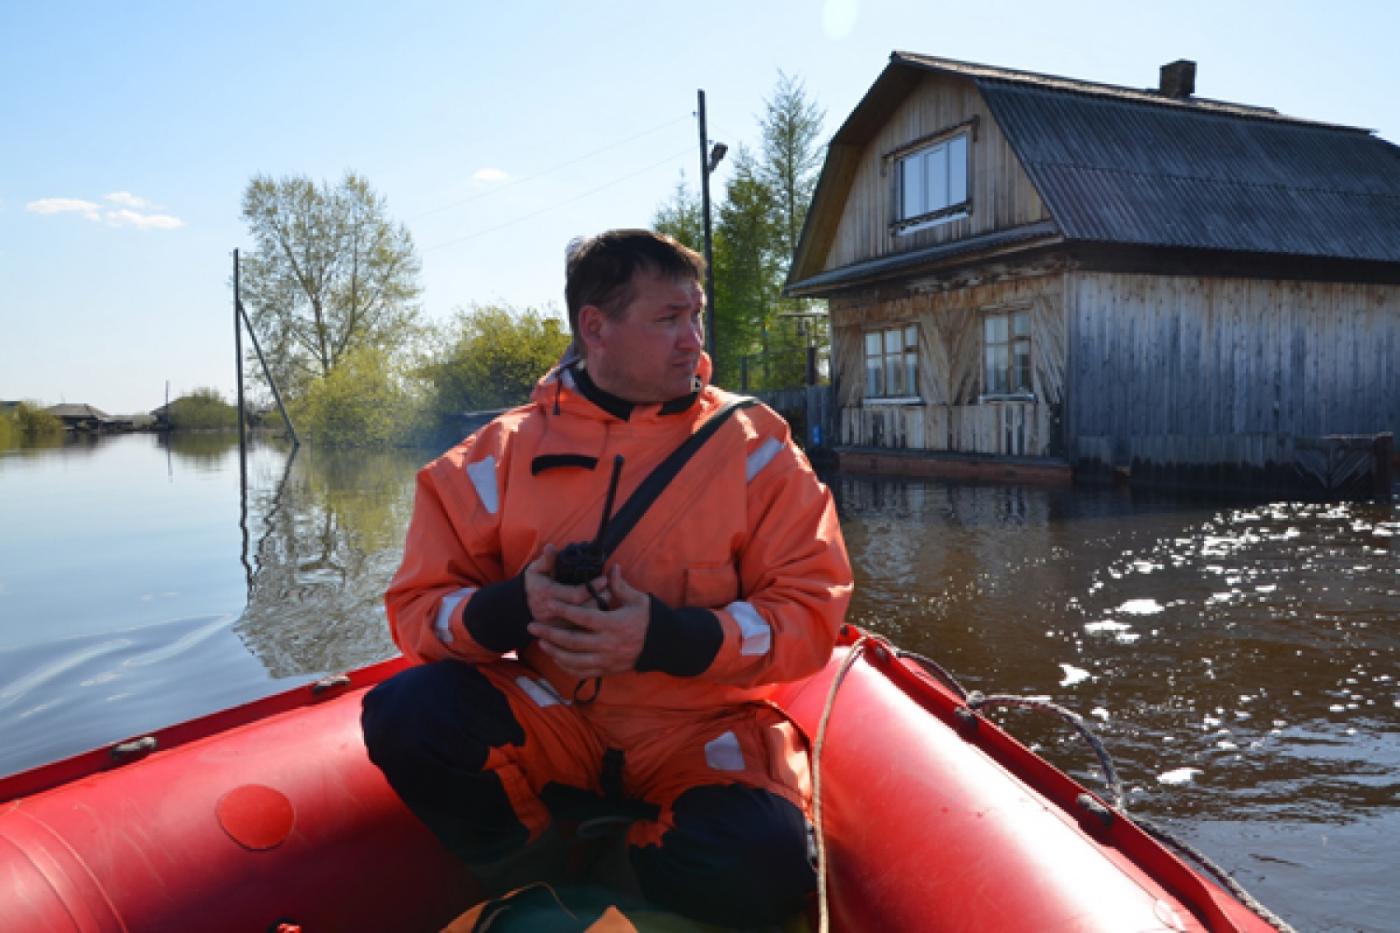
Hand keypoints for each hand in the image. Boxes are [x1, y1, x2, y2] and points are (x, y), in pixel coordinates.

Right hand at [523, 544, 607, 623]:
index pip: (576, 595)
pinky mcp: (564, 632)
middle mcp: (554, 612)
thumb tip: (550, 547)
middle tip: (610, 588)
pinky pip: (584, 628)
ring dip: (600, 608)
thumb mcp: (535, 569)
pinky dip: (595, 620)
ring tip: (607, 596)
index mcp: (548, 594)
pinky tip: (601, 609)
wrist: (522, 608)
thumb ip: (546, 560)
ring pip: (587, 621)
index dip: (592, 588)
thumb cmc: (533, 584)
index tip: (605, 578)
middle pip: (586, 610)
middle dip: (601, 599)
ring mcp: (560, 625)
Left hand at [528, 564, 646, 678]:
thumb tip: (612, 567)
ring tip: (541, 643)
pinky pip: (582, 672)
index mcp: (614, 624)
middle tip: (532, 626)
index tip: (549, 604)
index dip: (564, 611)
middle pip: (572, 641)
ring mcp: (607, 660)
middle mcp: (608, 644)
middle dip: (549, 634)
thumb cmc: (650, 619)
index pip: (583, 618)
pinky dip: (567, 667)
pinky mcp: (607, 670)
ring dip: (554, 652)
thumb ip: (620, 586)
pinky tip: (557, 658)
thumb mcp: (638, 600)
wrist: (663, 645)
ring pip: (574, 660)